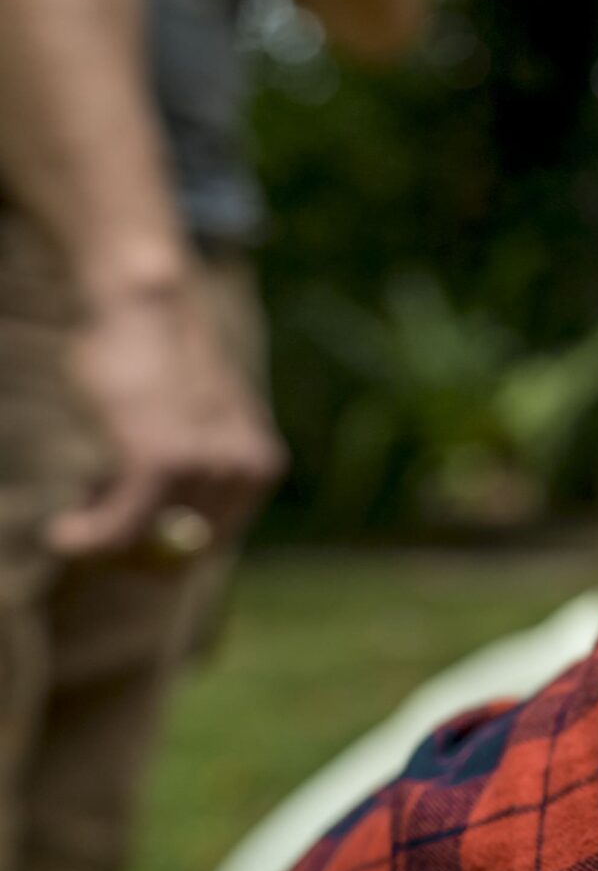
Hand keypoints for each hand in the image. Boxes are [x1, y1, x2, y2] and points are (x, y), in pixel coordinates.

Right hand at [50, 275, 285, 559]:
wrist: (147, 309)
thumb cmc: (160, 369)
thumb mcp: (199, 429)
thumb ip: (199, 482)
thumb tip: (168, 561)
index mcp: (260, 465)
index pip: (208, 546)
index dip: (157, 549)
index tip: (121, 526)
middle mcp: (246, 469)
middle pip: (176, 553)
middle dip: (129, 542)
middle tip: (95, 502)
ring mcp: (207, 465)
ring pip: (144, 544)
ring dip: (106, 530)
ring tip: (92, 482)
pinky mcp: (161, 458)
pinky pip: (120, 530)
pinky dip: (86, 539)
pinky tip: (63, 533)